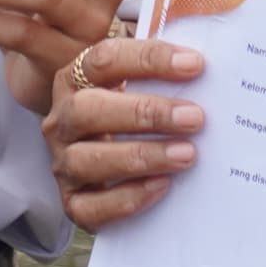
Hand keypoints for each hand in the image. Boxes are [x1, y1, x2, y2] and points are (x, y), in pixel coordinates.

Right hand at [44, 36, 208, 227]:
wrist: (112, 170)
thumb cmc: (134, 118)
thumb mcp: (140, 87)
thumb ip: (164, 74)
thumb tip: (204, 66)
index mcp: (74, 80)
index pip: (104, 60)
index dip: (148, 59)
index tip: (195, 65)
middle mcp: (62, 120)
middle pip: (87, 110)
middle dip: (144, 113)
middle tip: (194, 117)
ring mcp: (63, 163)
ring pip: (86, 160)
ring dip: (140, 156)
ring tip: (186, 154)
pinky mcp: (72, 203)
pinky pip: (90, 207)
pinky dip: (127, 198)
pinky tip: (162, 186)